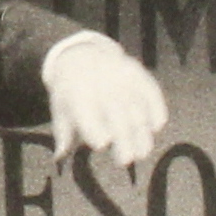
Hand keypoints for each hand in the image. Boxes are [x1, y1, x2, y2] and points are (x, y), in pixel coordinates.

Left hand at [41, 34, 170, 174]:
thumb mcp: (61, 109)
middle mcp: (101, 83)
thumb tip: (58, 157)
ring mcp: (121, 78)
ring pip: (136, 108)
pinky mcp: (137, 73)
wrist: (80, 55)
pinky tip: (156, 126)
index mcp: (78, 93)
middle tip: (126, 160)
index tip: (102, 145)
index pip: (87, 112)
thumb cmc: (70, 92)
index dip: (95, 129)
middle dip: (123, 140)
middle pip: (116, 115)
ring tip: (142, 152)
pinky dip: (157, 108)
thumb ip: (63, 134)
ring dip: (141, 133)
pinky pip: (151, 91)